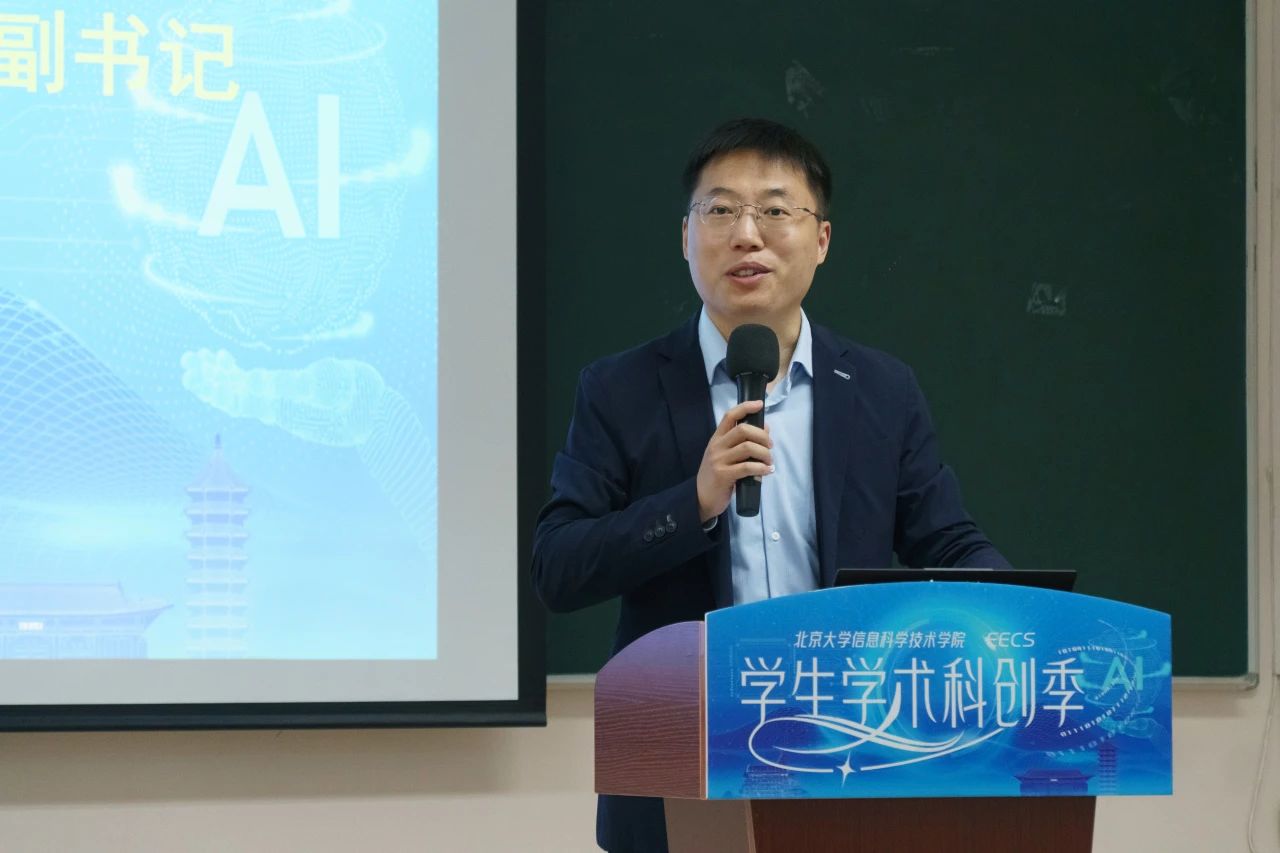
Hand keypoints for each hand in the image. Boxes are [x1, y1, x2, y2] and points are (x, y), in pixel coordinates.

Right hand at [696, 400, 772, 522]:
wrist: (701, 498)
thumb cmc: (717, 476)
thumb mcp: (726, 456)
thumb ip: (741, 443)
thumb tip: (765, 428)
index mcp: (717, 439)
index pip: (730, 416)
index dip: (746, 407)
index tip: (760, 404)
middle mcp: (716, 446)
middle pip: (743, 430)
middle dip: (762, 436)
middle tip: (770, 447)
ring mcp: (719, 460)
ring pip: (748, 447)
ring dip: (765, 454)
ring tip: (769, 462)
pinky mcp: (724, 475)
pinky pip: (748, 467)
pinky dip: (762, 468)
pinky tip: (767, 471)